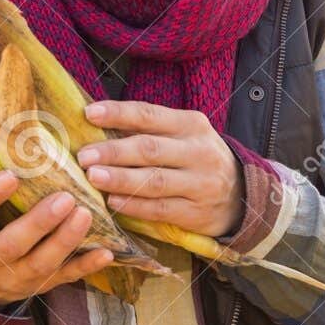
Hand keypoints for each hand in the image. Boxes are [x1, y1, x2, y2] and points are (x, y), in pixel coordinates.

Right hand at [0, 170, 113, 306]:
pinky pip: (65, 277)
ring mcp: (14, 277)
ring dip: (66, 240)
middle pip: (12, 244)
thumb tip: (24, 145)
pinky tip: (106, 252)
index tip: (10, 175)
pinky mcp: (39, 286)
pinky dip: (87, 266)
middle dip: (40, 222)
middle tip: (65, 198)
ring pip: (42, 263)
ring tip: (85, 215)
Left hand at [76, 100, 244, 238]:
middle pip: (150, 149)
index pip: (150, 115)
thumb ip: (149, 129)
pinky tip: (113, 202)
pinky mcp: (196, 212)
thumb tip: (96, 122)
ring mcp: (200, 183)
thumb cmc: (197, 158)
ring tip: (92, 177)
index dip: (118, 113)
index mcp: (191, 124)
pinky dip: (135, 205)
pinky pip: (160, 209)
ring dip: (120, 179)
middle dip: (114, 152)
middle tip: (83, 155)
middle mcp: (198, 151)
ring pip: (154, 181)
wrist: (241, 194)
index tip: (89, 114)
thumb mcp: (183, 135)